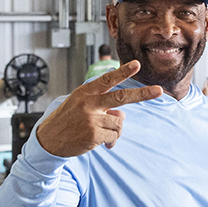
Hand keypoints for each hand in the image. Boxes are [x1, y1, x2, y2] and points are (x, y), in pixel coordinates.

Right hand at [35, 61, 162, 156]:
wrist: (48, 140)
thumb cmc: (66, 120)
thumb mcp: (80, 105)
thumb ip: (102, 104)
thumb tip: (122, 114)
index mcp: (86, 92)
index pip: (108, 79)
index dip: (123, 72)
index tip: (136, 64)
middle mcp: (89, 103)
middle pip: (121, 97)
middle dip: (142, 94)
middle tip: (159, 91)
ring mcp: (91, 119)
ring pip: (119, 122)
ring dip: (115, 130)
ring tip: (101, 133)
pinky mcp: (93, 135)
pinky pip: (114, 136)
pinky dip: (110, 141)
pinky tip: (98, 141)